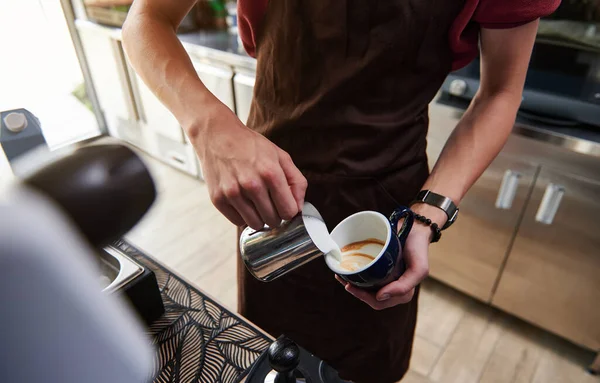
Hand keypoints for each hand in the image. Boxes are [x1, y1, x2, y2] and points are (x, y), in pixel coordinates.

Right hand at [191, 104, 306, 229]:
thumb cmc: (251, 146)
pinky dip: (242, 215)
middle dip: (275, 214)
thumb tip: (299, 207)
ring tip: (255, 202)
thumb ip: (297, 182)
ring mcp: (233, 193)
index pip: (289, 211)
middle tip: (269, 201)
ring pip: (256, 224)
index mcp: (271, 173)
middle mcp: (251, 185)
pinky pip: (237, 222)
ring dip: (259, 217)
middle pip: (273, 220)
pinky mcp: (218, 199)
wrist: (217, 135)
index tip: (284, 203)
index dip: (289, 209)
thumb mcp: (281, 156)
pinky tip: (242, 201)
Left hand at [337, 203, 445, 309]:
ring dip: (353, 285)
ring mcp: (387, 279)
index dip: (362, 296)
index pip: (378, 302)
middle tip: (344, 280)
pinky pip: (367, 277)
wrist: (416, 228)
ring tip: (341, 275)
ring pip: (366, 289)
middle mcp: (393, 288)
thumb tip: (380, 297)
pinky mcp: (381, 269)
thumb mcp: (418, 269)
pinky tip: (346, 270)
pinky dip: (355, 276)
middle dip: (356, 292)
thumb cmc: (418, 248)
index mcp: (402, 293)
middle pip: (369, 297)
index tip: (349, 285)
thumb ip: (403, 287)